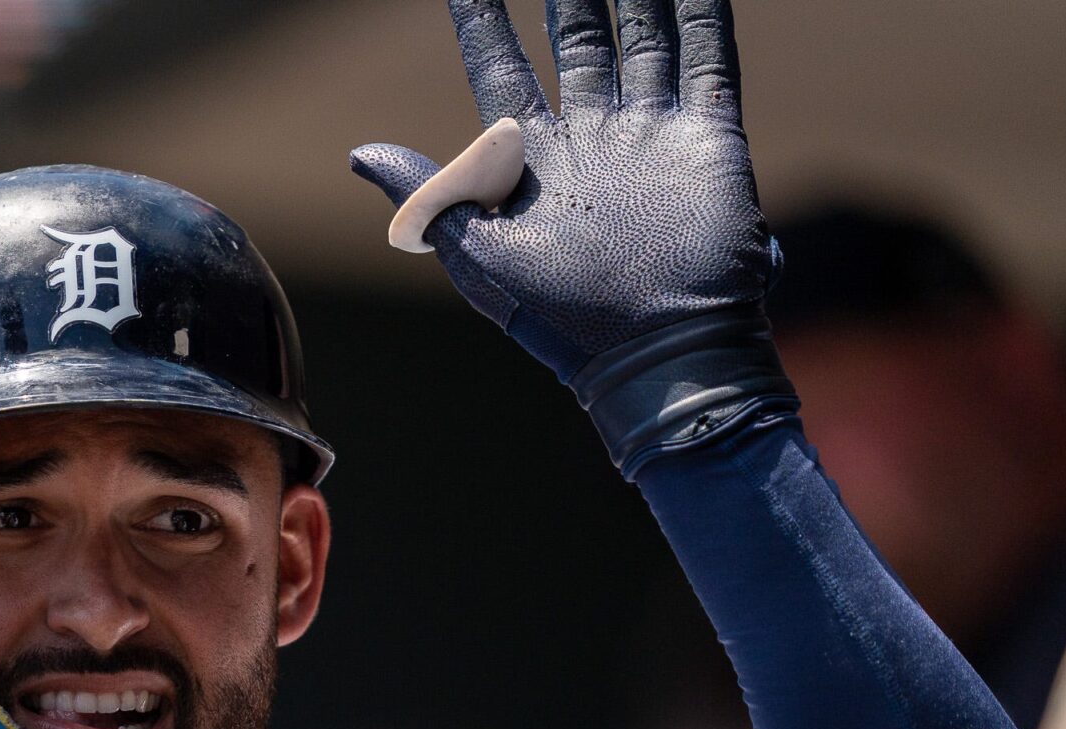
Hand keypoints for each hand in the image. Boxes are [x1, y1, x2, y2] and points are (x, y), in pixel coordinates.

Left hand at [348, 0, 794, 472]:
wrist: (654, 358)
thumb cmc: (558, 317)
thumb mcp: (476, 255)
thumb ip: (429, 195)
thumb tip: (358, 152)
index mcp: (532, 158)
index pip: (500, 66)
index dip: (482, 17)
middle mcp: (592, 135)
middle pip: (578, 36)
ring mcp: (649, 133)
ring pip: (642, 34)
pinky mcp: (707, 139)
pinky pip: (706, 57)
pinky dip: (703, 10)